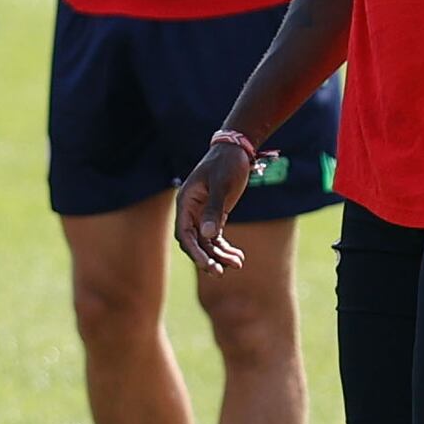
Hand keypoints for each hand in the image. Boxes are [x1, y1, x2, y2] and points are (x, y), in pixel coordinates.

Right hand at [171, 132, 260, 272]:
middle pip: (194, 242)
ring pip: (206, 243)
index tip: (208, 265)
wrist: (237, 150)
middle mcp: (191, 211)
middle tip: (220, 273)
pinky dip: (225, 248)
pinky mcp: (215, 215)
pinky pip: (216, 238)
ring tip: (237, 264)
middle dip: (207, 258)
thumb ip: (214, 209)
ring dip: (219, 256)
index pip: (184, 234)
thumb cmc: (227, 164)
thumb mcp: (222, 185)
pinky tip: (238, 257)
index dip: (195, 252)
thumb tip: (208, 235)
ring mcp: (202, 214)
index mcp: (186, 202)